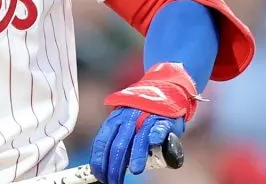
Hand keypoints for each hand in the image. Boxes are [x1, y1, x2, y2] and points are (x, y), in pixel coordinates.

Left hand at [89, 63, 198, 183]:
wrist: (165, 90)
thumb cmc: (144, 113)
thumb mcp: (126, 122)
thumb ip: (118, 140)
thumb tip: (108, 164)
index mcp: (115, 119)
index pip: (103, 141)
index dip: (100, 160)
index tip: (99, 174)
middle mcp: (128, 118)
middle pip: (118, 144)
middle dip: (115, 165)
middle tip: (114, 180)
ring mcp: (146, 118)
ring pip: (138, 137)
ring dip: (136, 155)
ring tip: (135, 170)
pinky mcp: (164, 120)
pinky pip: (158, 128)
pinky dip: (155, 136)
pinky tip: (153, 144)